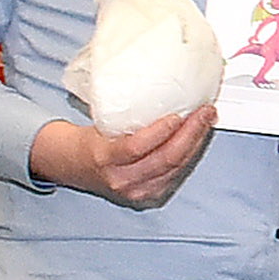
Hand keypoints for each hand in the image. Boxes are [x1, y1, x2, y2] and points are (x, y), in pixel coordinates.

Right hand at [28, 108, 213, 209]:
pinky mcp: (149, 194)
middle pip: (165, 159)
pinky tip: (197, 139)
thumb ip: (123, 114)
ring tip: (206, 122)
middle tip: (204, 113)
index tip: (177, 115)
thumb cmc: (86, 141)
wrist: (72, 166)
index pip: (137, 147)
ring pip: (176, 167)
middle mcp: (122, 179)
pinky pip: (176, 174)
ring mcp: (137, 190)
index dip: (161, 132)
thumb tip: (155, 86)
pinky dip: (189, 155)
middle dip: (191, 134)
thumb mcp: (98, 123)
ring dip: (196, 144)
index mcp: (104, 159)